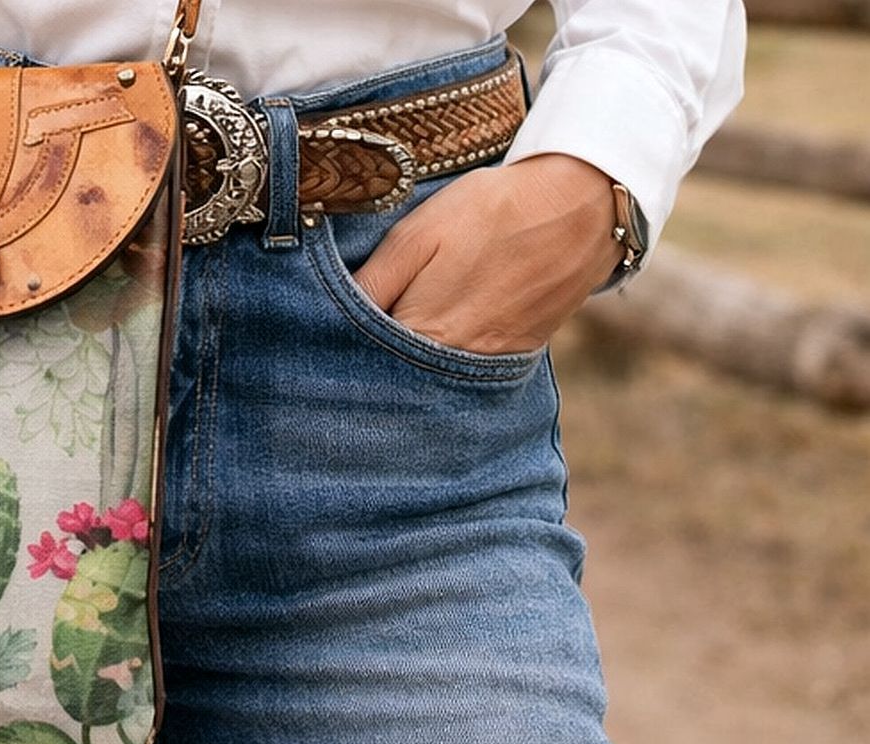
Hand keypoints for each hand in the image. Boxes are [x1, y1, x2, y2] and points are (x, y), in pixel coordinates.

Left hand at [354, 153, 624, 354]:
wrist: (580, 207)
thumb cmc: (491, 212)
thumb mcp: (417, 236)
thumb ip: (374, 283)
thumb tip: (328, 318)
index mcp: (422, 332)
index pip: (362, 359)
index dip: (339, 346)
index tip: (324, 337)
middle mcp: (453, 362)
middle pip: (394, 375)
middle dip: (369, 360)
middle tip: (348, 342)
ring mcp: (486, 365)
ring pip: (428, 376)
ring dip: (405, 362)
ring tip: (398, 332)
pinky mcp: (512, 357)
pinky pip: (463, 370)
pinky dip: (442, 360)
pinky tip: (438, 332)